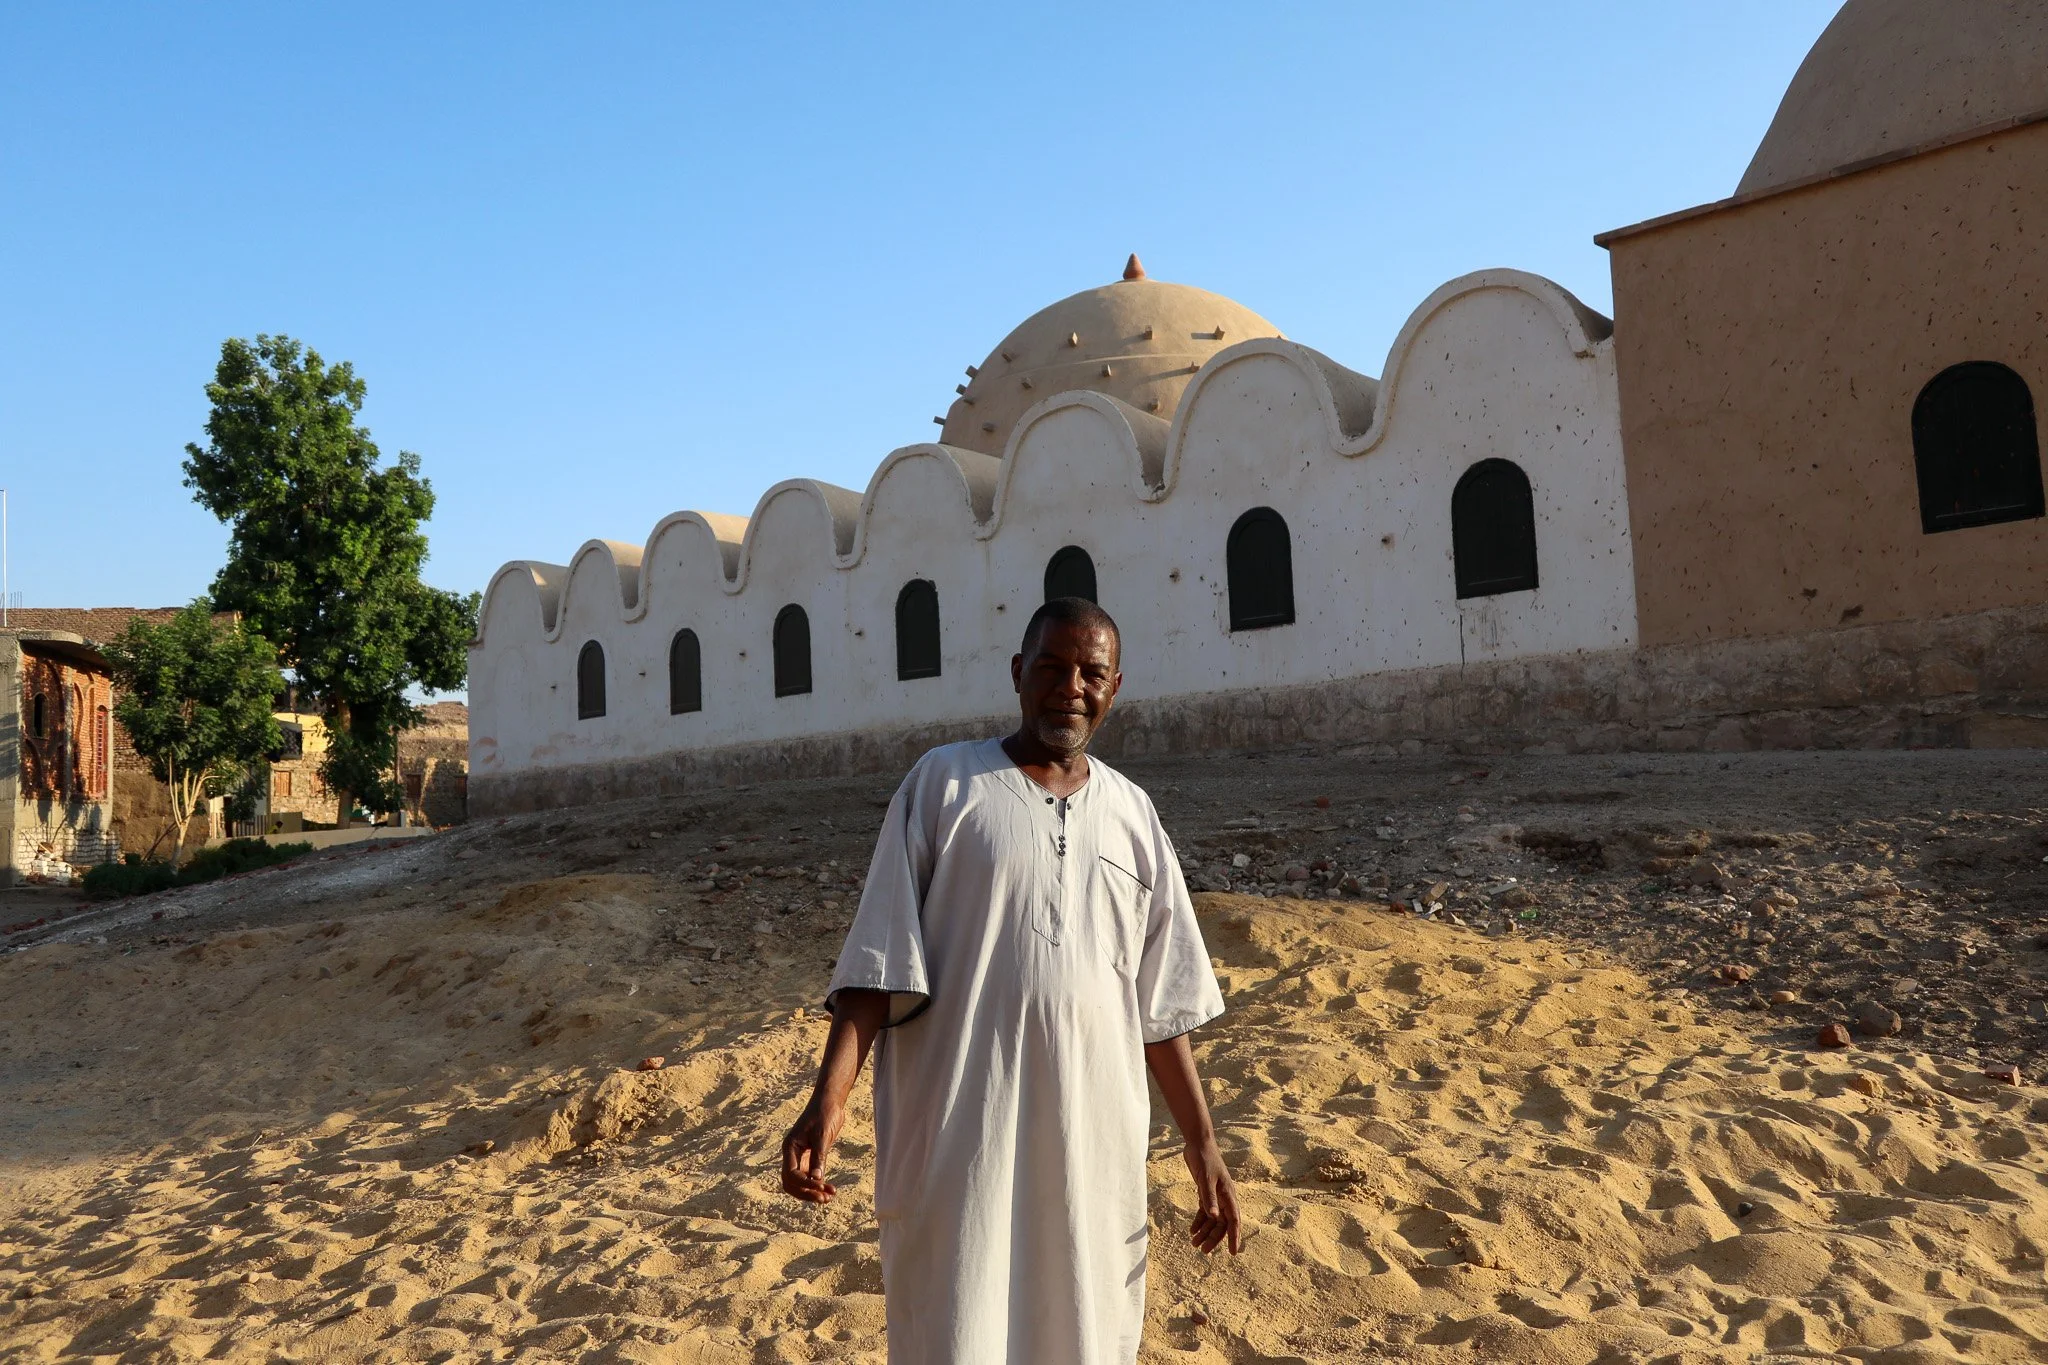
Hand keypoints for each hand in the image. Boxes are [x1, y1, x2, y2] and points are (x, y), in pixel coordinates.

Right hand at [781, 1091, 844, 1202]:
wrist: (830, 1101)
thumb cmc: (824, 1114)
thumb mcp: (822, 1136)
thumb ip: (818, 1158)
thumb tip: (816, 1180)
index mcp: (790, 1147)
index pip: (791, 1174)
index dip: (805, 1184)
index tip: (821, 1186)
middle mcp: (792, 1154)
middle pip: (792, 1183)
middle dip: (806, 1193)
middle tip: (824, 1199)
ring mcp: (800, 1157)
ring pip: (800, 1183)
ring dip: (812, 1192)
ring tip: (829, 1198)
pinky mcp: (810, 1158)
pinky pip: (810, 1177)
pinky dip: (818, 1185)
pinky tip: (830, 1190)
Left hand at [1182, 1138, 1241, 1254]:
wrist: (1198, 1143)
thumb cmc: (1205, 1159)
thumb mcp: (1205, 1179)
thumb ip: (1209, 1198)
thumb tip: (1215, 1217)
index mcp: (1229, 1195)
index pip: (1234, 1221)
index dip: (1234, 1237)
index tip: (1232, 1252)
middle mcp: (1224, 1198)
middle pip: (1222, 1224)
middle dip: (1214, 1238)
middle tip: (1203, 1251)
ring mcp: (1216, 1195)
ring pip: (1213, 1219)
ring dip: (1205, 1232)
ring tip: (1194, 1243)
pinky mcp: (1206, 1192)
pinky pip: (1205, 1211)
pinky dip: (1199, 1221)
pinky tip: (1192, 1230)